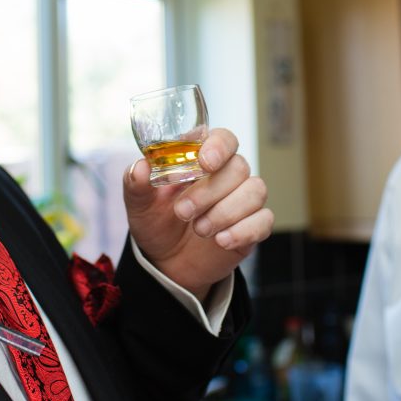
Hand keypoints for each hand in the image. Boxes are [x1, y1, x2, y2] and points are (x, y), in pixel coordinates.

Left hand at [123, 128, 272, 301]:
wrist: (167, 262)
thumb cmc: (157, 221)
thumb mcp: (139, 204)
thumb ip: (136, 183)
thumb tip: (139, 167)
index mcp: (202, 158)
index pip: (223, 138)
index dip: (218, 146)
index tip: (205, 162)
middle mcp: (227, 174)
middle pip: (238, 166)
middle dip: (210, 190)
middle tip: (182, 212)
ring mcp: (243, 200)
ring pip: (255, 191)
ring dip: (226, 211)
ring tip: (199, 229)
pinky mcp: (253, 225)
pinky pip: (263, 220)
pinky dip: (243, 230)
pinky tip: (221, 240)